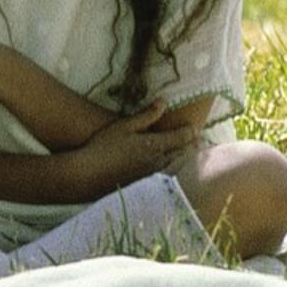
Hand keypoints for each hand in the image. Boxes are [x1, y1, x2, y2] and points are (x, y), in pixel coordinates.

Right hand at [64, 102, 199, 196]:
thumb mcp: (123, 126)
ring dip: (184, 157)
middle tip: (197, 139)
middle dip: (190, 145)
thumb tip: (164, 102)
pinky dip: (174, 168)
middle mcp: (159, 161)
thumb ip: (146, 116)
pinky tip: (170, 167)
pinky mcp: (146, 184)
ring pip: (176, 165)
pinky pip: (167, 174)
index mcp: (154, 145)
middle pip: (182, 152)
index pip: (181, 137)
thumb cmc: (103, 146)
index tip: (195, 126)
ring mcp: (153, 175)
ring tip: (188, 152)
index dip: (190, 131)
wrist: (90, 174)